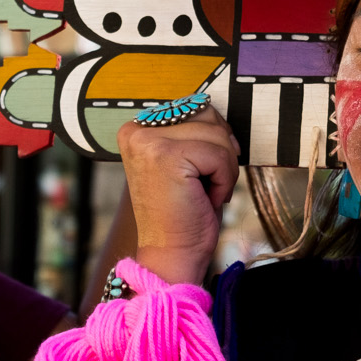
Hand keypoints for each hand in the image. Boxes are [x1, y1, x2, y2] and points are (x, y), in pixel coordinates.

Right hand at [116, 104, 239, 285]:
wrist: (172, 254)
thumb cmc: (185, 211)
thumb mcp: (188, 160)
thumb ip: (192, 129)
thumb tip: (211, 106)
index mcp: (137, 128)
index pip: (195, 107)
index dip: (212, 140)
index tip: (198, 173)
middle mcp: (136, 130)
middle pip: (208, 114)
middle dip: (220, 152)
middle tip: (204, 185)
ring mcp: (148, 142)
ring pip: (217, 133)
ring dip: (224, 168)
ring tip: (203, 192)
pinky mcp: (165, 156)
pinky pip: (219, 155)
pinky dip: (223, 180)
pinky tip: (205, 198)